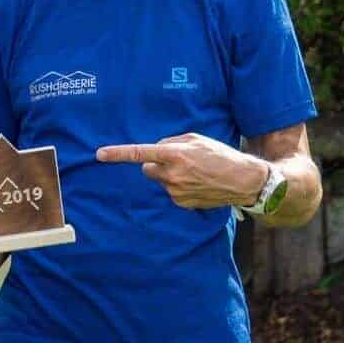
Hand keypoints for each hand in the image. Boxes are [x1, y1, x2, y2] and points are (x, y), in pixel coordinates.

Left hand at [95, 133, 267, 209]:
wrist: (243, 181)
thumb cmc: (220, 155)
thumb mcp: (196, 139)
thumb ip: (172, 141)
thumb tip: (156, 148)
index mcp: (174, 154)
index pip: (139, 153)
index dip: (117, 154)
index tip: (100, 154)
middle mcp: (171, 174)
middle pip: (147, 168)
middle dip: (156, 164)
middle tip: (178, 161)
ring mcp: (175, 191)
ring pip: (160, 180)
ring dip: (170, 175)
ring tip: (194, 173)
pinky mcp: (181, 203)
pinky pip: (171, 191)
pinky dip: (179, 187)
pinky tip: (197, 184)